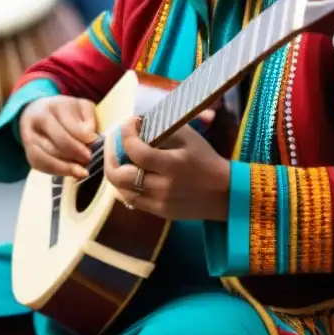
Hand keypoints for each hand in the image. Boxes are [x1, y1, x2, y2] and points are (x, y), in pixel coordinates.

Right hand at [19, 96, 97, 178]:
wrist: (38, 110)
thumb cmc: (67, 112)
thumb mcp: (82, 107)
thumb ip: (89, 119)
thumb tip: (89, 138)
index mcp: (56, 105)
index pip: (70, 124)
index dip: (83, 137)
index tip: (94, 144)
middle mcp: (39, 117)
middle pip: (58, 140)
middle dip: (75, 152)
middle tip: (88, 160)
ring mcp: (29, 132)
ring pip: (46, 154)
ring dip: (65, 166)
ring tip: (80, 171)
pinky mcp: (27, 147)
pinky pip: (37, 163)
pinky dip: (54, 170)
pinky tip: (68, 172)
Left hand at [106, 110, 229, 221]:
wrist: (224, 192)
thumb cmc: (205, 159)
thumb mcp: (189, 137)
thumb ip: (162, 129)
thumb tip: (136, 122)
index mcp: (172, 164)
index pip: (136, 151)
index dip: (125, 134)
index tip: (128, 122)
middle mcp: (163, 186)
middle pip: (119, 176)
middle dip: (110, 155)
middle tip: (114, 141)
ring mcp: (159, 202)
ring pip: (121, 189)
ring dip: (115, 170)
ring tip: (118, 156)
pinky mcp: (159, 212)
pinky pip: (132, 200)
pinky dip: (125, 185)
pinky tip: (128, 173)